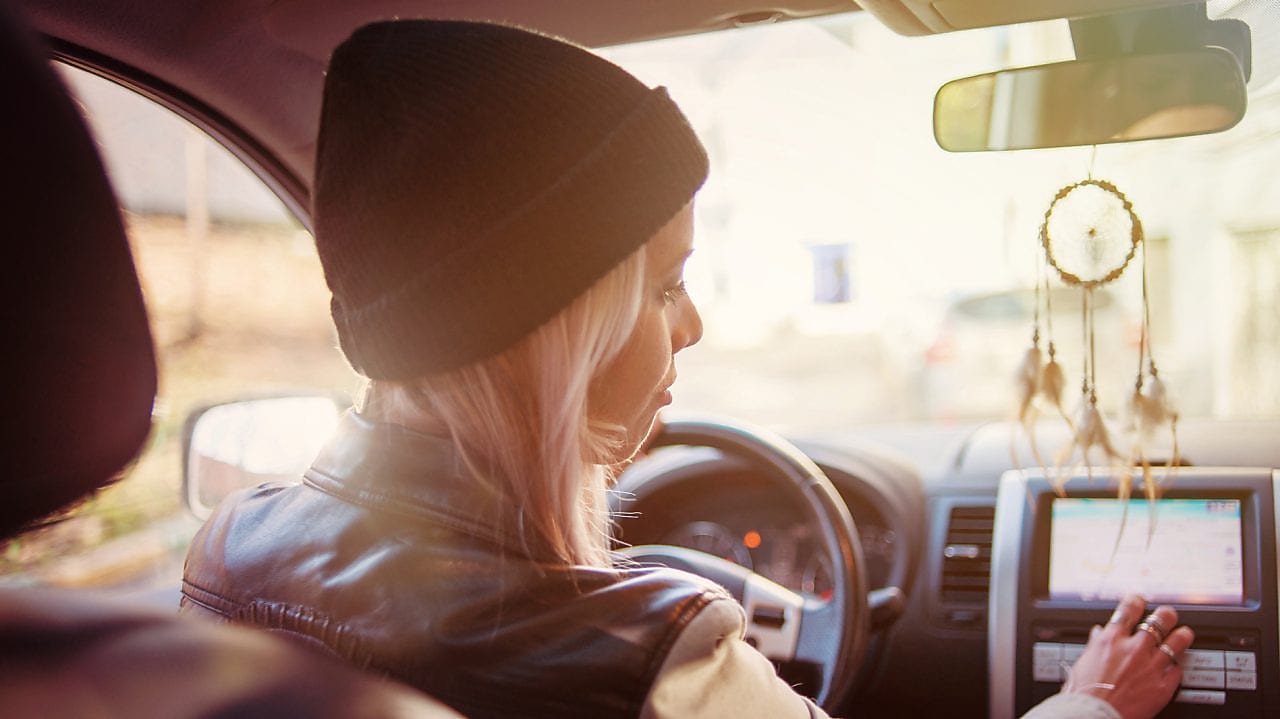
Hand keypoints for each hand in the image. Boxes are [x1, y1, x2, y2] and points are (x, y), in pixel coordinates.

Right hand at [1061, 594, 1193, 718]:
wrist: (1094, 715)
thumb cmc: (1084, 692)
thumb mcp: (1083, 662)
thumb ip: (1095, 644)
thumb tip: (1099, 634)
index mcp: (1111, 639)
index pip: (1129, 608)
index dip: (1137, 600)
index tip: (1140, 600)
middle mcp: (1134, 648)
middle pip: (1159, 620)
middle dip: (1166, 615)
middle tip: (1168, 615)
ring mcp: (1151, 666)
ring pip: (1176, 642)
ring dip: (1182, 636)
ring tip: (1184, 633)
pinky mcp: (1163, 686)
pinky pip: (1178, 671)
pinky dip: (1177, 668)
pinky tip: (1176, 667)